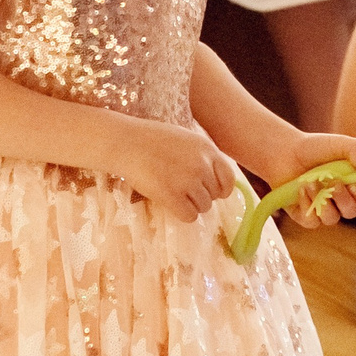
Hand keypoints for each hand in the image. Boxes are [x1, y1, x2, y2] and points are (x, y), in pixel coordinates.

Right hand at [115, 120, 238, 223]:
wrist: (126, 143)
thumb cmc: (153, 139)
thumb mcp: (187, 139)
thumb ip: (202, 156)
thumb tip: (213, 178)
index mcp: (209, 150)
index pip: (229, 179)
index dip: (221, 189)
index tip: (211, 192)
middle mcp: (203, 165)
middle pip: (215, 195)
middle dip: (202, 197)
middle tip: (185, 193)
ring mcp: (188, 181)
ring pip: (203, 207)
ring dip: (191, 206)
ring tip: (176, 197)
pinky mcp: (171, 195)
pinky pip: (189, 215)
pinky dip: (183, 215)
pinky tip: (172, 206)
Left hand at [269, 134, 355, 226]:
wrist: (287, 152)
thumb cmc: (318, 148)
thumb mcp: (341, 143)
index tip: (355, 184)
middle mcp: (344, 200)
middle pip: (352, 212)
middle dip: (343, 199)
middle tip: (334, 182)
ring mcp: (325, 209)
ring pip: (331, 218)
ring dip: (322, 201)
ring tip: (311, 182)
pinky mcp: (307, 215)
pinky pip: (311, 220)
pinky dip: (306, 204)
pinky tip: (301, 189)